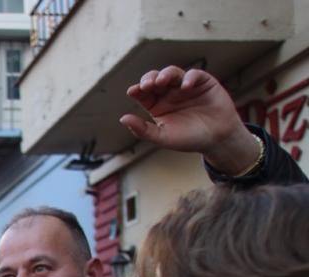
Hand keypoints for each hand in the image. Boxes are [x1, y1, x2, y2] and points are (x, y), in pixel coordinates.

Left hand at [119, 66, 258, 174]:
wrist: (217, 139)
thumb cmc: (189, 139)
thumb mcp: (163, 137)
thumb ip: (143, 130)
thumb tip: (122, 118)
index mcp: (157, 105)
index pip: (143, 94)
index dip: (138, 90)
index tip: (133, 91)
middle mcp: (169, 93)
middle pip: (155, 79)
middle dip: (150, 79)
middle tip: (147, 85)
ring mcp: (186, 86)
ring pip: (172, 73)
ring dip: (166, 74)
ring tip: (162, 80)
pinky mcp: (203, 83)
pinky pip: (194, 75)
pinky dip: (189, 77)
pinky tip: (185, 86)